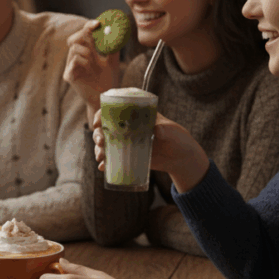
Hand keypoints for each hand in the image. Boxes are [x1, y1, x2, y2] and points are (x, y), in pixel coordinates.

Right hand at [63, 21, 120, 113]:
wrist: (105, 98)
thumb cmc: (107, 80)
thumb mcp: (113, 61)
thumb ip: (114, 48)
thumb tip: (118, 32)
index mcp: (85, 51)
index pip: (83, 34)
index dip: (88, 26)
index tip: (98, 23)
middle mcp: (76, 57)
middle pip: (73, 38)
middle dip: (84, 34)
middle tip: (94, 33)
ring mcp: (71, 66)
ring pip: (75, 49)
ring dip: (88, 51)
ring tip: (96, 60)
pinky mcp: (69, 76)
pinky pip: (74, 61)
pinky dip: (84, 61)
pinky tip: (91, 69)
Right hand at [90, 109, 209, 193]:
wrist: (182, 158)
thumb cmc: (178, 138)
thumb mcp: (173, 131)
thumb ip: (165, 129)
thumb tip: (157, 129)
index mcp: (135, 116)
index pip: (114, 110)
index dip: (102, 114)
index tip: (98, 122)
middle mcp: (127, 128)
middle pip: (105, 128)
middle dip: (97, 134)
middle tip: (100, 142)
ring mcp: (126, 142)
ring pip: (106, 143)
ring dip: (99, 149)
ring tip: (100, 157)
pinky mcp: (128, 156)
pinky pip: (113, 159)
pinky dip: (106, 163)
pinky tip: (103, 168)